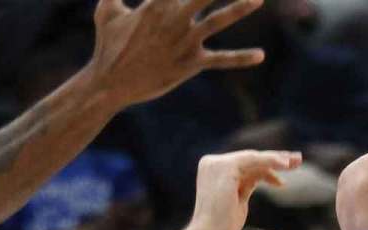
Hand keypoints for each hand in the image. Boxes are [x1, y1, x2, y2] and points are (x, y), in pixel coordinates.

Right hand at [87, 0, 266, 108]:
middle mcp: (173, 19)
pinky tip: (260, 55)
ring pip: (217, 21)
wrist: (111, 83)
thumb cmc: (108, 45)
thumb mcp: (107, 11)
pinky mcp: (191, 63)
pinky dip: (240, 58)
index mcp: (155, 3)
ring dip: (239, 9)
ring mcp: (184, 41)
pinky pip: (220, 60)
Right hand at [188, 150, 302, 229]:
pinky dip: (270, 161)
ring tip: (297, 162)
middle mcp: (212, 163)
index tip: (289, 167)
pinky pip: (253, 159)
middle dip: (276, 159)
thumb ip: (248, 183)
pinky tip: (285, 165)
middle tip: (298, 159)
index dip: (268, 164)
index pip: (245, 163)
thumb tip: (264, 174)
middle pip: (250, 158)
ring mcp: (217, 163)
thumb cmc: (223, 225)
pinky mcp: (225, 167)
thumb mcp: (240, 198)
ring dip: (277, 159)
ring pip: (254, 157)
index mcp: (213, 169)